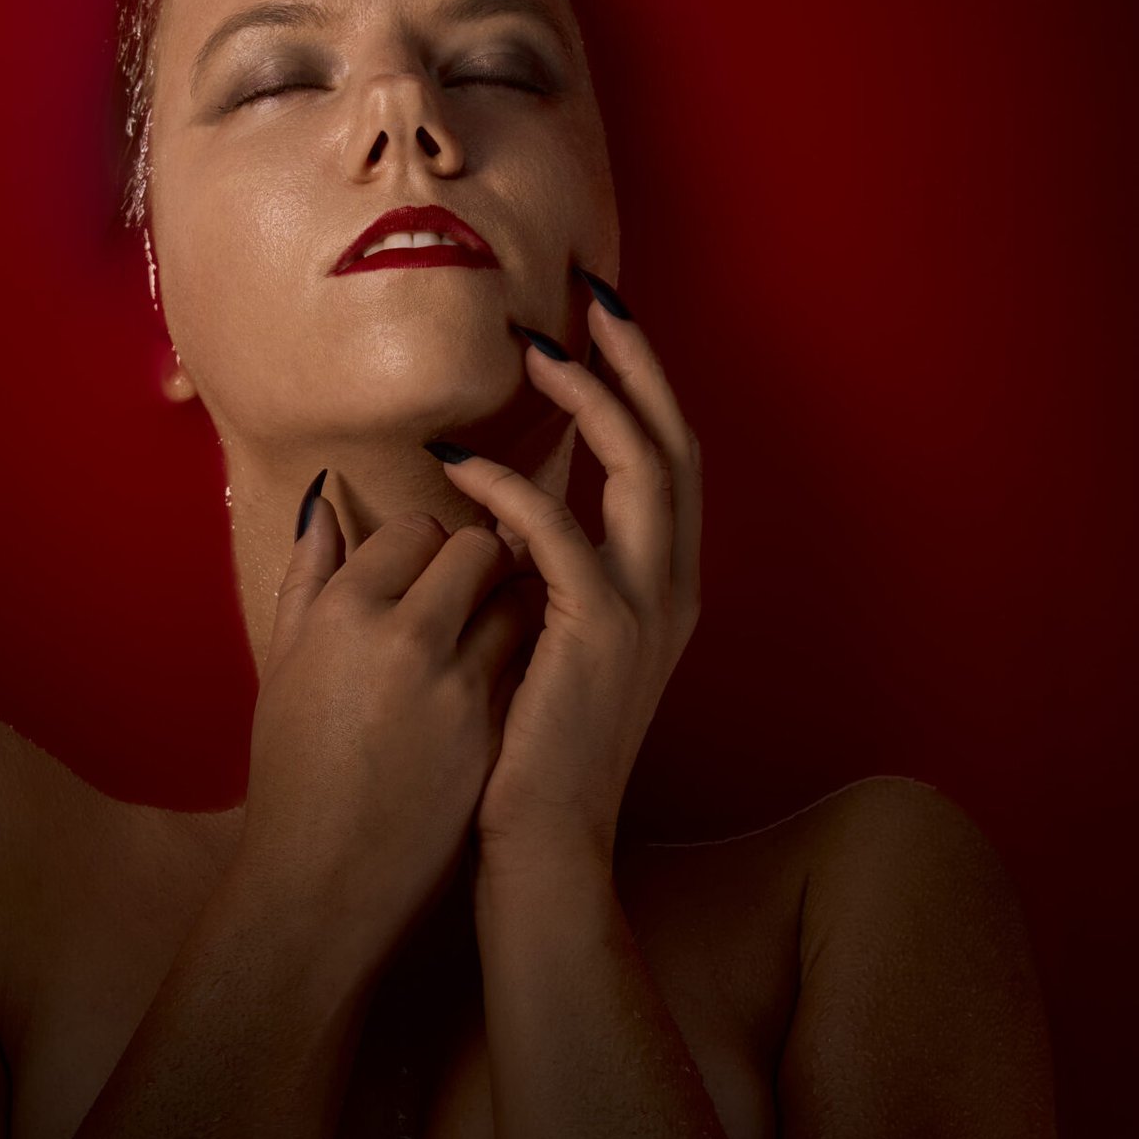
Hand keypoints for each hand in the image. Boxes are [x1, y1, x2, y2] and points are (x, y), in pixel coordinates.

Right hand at [233, 490, 534, 971]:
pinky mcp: (500, 730)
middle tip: (458, 592)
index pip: (416, 528)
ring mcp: (462, 686)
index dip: (422, 543)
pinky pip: (530, 662)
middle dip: (476, 561)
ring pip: (520, 602)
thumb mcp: (282, 667)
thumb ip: (308, 577)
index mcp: (345, 612)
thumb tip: (323, 503)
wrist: (325, 881)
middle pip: (479, 550)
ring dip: (508, 605)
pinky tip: (490, 688)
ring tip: (476, 639)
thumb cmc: (293, 774)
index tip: (415, 570)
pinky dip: (519, 660)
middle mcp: (408, 637)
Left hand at [426, 272, 702, 875]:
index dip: (641, 381)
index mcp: (666, 586)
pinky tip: (463, 465)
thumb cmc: (530, 748)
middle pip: (675, 441)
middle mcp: (673, 589)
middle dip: (634, 360)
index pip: (670, 457)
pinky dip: (515, 490)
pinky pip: (562, 536)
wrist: (543, 843)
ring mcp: (645, 612)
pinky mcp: (597, 638)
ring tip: (532, 353)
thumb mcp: (550, 646)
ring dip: (588, 400)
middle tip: (586, 295)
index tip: (599, 319)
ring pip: (641, 469)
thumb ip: (548, 576)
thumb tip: (510, 510)